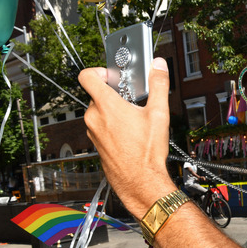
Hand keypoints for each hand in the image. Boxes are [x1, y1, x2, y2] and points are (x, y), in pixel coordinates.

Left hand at [79, 58, 176, 218]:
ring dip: (113, 110)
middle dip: (114, 94)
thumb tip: (159, 65)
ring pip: (99, 111)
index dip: (98, 70)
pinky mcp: (95, 143)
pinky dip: (111, 124)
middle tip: (132, 99)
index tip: (111, 74)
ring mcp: (92, 132)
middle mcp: (94, 118)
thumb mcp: (159, 114)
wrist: (140, 182)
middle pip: (97, 94)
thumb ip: (159, 84)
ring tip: (133, 119)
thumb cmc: (147, 152)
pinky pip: (100, 126)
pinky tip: (129, 133)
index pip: (87, 76)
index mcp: (107, 106)